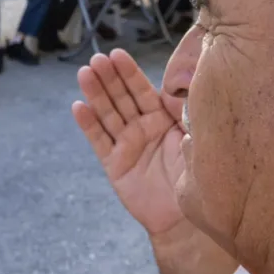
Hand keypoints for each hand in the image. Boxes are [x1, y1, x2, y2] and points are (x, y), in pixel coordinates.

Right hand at [72, 50, 236, 273]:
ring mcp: (126, 145)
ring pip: (108, 114)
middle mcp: (141, 128)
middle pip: (121, 97)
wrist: (184, 218)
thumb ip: (184, 111)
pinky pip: (99, 141)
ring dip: (96, 93)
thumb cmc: (195, 176)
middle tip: (97, 59)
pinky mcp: (114, 164)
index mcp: (161, 118)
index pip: (142, 90)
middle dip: (109, 78)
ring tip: (84, 74)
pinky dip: (89, 124)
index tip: (118, 55)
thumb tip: (177, 84)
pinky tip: (78, 107)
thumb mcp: (194, 137)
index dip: (129, 73)